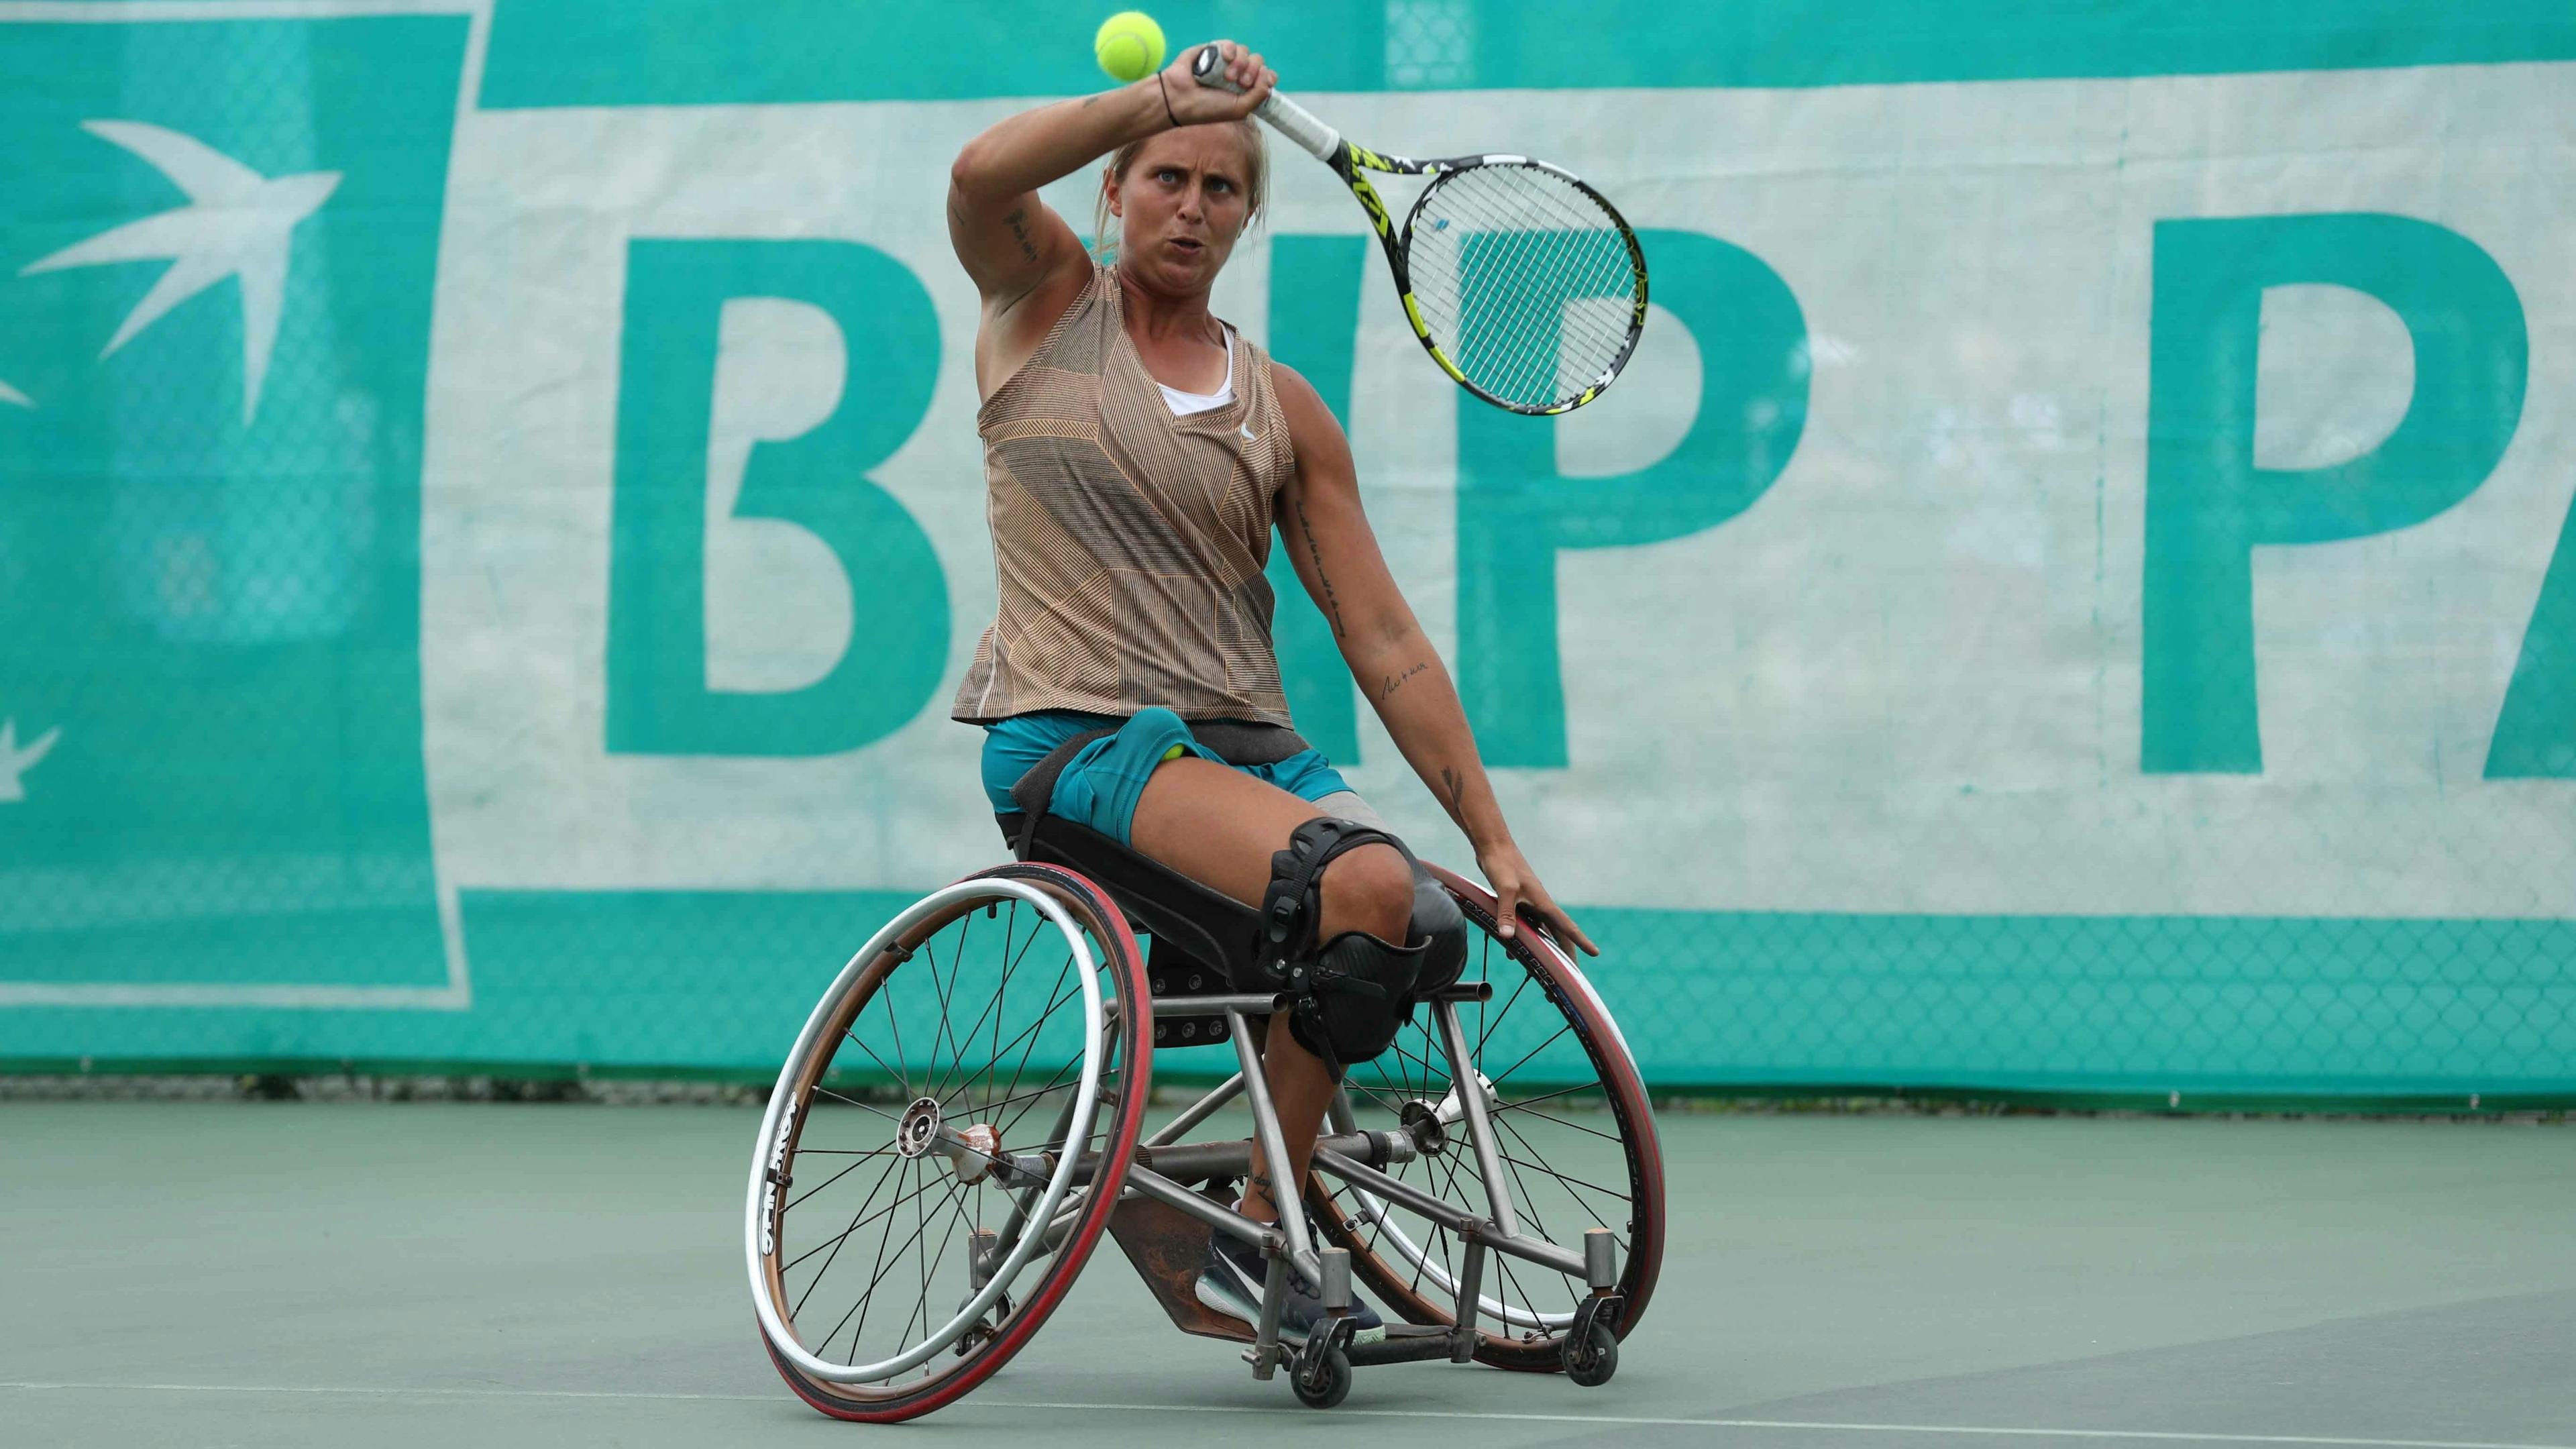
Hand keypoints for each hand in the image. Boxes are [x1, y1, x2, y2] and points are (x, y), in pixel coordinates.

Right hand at [1162, 40, 1274, 124]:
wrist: (1180, 98)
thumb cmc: (1208, 108)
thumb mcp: (1239, 109)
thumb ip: (1259, 94)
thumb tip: (1267, 73)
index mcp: (1244, 89)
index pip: (1265, 75)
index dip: (1268, 76)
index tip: (1265, 81)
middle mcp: (1236, 73)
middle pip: (1257, 61)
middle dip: (1253, 71)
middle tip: (1240, 83)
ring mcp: (1225, 61)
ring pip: (1245, 51)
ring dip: (1241, 63)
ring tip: (1228, 76)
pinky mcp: (1212, 50)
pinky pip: (1230, 43)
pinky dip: (1230, 49)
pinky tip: (1225, 58)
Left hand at [1474, 840, 1599, 956]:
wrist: (1493, 846)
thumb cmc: (1502, 865)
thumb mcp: (1504, 890)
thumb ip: (1506, 913)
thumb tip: (1508, 937)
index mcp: (1543, 903)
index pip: (1567, 926)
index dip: (1581, 941)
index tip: (1595, 953)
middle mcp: (1541, 905)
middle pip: (1559, 933)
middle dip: (1566, 952)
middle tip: (1574, 972)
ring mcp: (1530, 903)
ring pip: (1542, 931)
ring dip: (1545, 948)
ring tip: (1547, 967)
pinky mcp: (1518, 901)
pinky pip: (1525, 925)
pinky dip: (1523, 938)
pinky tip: (1512, 950)